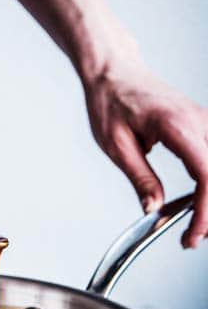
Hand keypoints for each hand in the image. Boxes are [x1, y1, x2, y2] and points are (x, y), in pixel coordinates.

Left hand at [84, 60, 207, 247]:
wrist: (113, 71)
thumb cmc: (110, 99)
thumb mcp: (115, 144)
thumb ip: (140, 178)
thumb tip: (154, 208)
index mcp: (177, 125)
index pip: (206, 176)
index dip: (205, 211)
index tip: (193, 234)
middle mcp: (199, 121)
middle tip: (192, 237)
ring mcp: (204, 121)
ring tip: (196, 225)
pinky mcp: (202, 125)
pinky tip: (200, 201)